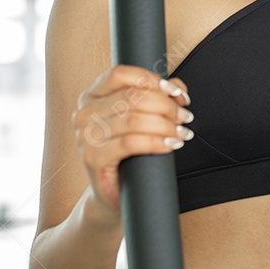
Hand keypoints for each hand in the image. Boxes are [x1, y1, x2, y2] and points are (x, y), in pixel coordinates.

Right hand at [72, 65, 192, 216]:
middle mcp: (84, 113)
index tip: (176, 94)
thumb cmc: (129, 153)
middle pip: (132, 97)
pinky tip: (170, 144)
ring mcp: (85, 135)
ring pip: (133, 119)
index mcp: (92, 96)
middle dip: (165, 105)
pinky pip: (130, 143)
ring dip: (165, 124)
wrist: (113, 194)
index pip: (120, 74)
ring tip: (182, 132)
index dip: (151, 79)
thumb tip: (177, 87)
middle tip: (185, 117)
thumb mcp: (140, 119)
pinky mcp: (92, 158)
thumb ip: (156, 96)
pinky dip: (156, 142)